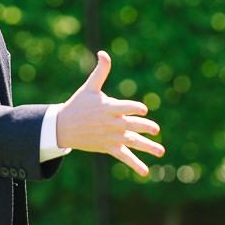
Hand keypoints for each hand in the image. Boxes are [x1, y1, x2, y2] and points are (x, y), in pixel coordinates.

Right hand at [56, 50, 164, 175]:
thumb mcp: (89, 87)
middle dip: (144, 127)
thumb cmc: (78, 104)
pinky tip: (145, 171)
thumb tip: (103, 53)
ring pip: (131, 142)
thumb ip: (100, 71)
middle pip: (130, 125)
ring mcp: (111, 137)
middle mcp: (111, 123)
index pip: (124, 107)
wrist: (63, 127)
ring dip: (146, 147)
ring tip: (161, 151)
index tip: (144, 109)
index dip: (134, 108)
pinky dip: (134, 164)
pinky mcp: (108, 147)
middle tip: (156, 130)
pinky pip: (123, 157)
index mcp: (108, 108)